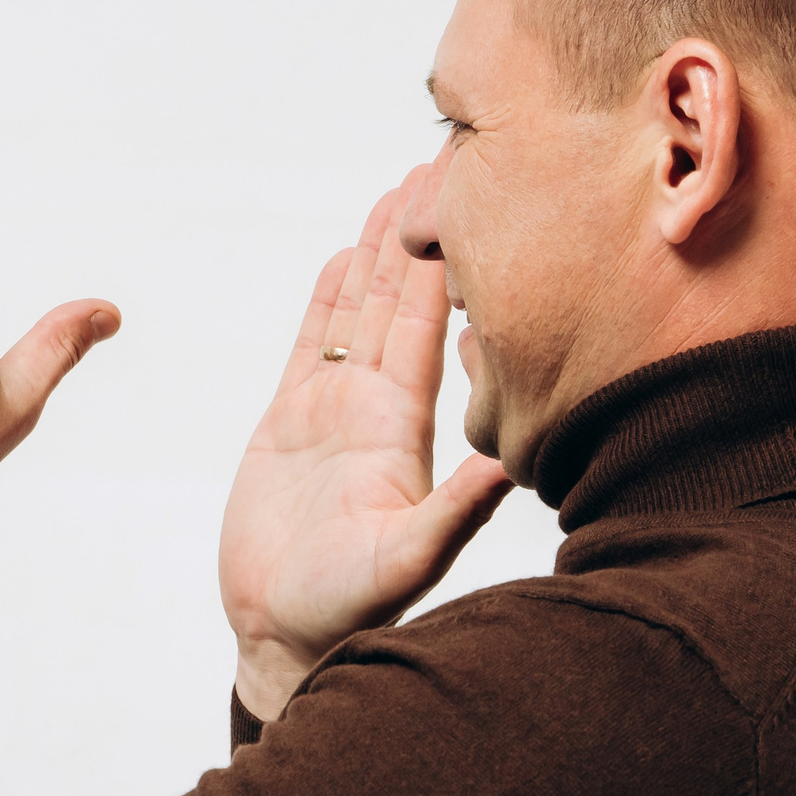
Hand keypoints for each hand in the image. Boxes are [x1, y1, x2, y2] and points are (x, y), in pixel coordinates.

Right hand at [219, 174, 513, 719]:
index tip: (472, 195)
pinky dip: (327, 300)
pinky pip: (310, 344)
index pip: (432, 325)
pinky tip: (344, 256)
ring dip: (379, 253)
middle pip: (402, 300)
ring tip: (399, 191)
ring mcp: (333, 412)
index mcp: (406, 429)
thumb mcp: (408, 560)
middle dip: (423, 233)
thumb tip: (511, 464)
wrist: (284, 635)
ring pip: (360, 312)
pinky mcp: (287, 423)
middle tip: (447, 160)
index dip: (448, 259)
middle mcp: (377, 409)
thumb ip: (456, 510)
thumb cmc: (348, 611)